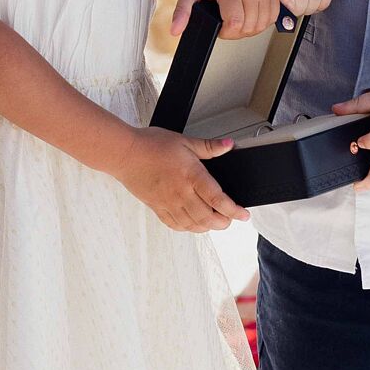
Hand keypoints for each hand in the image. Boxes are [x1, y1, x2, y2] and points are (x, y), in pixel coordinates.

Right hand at [113, 124, 248, 230]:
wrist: (125, 154)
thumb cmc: (152, 145)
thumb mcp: (185, 141)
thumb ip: (208, 146)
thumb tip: (228, 145)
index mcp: (191, 176)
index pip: (218, 199)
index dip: (234, 210)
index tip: (244, 215)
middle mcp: (181, 193)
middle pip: (208, 218)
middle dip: (223, 222)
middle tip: (231, 219)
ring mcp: (169, 203)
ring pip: (193, 225)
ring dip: (207, 227)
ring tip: (215, 222)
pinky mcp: (157, 208)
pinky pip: (176, 225)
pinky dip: (188, 228)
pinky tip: (193, 224)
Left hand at [172, 0, 281, 39]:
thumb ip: (182, 11)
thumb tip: (175, 31)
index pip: (235, 23)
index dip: (226, 33)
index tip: (219, 27)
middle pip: (250, 26)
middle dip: (237, 32)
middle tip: (226, 23)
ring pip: (263, 23)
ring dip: (250, 28)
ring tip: (237, 20)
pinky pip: (273, 14)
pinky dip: (263, 21)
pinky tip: (250, 16)